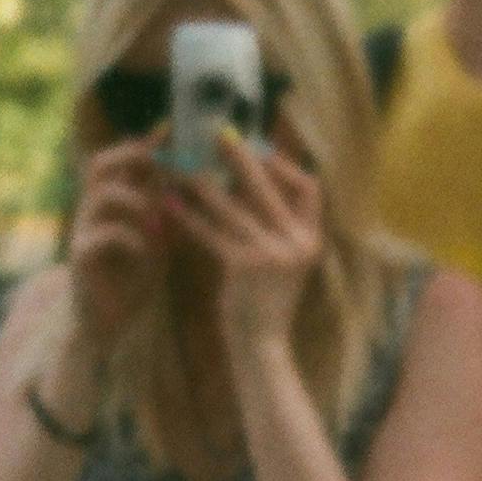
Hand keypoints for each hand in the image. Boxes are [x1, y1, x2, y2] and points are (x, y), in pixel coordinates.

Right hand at [67, 138, 170, 352]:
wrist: (107, 321)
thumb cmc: (135, 276)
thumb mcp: (158, 237)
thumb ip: (166, 208)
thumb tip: (190, 173)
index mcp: (113, 201)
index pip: (122, 159)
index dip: (144, 142)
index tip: (170, 128)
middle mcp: (94, 210)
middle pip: (100, 165)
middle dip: (130, 157)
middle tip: (159, 165)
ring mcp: (84, 231)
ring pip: (102, 195)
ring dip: (136, 201)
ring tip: (158, 222)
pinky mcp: (80, 258)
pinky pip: (100, 236)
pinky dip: (129, 239)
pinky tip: (145, 253)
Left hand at [164, 131, 323, 352]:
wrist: (262, 346)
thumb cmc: (265, 302)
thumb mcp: (283, 263)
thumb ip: (274, 228)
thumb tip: (242, 185)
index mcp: (311, 239)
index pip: (310, 188)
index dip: (286, 166)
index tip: (261, 150)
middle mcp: (297, 243)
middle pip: (267, 187)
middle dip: (241, 157)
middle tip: (218, 134)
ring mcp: (272, 254)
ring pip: (233, 207)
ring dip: (205, 184)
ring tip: (182, 168)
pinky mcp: (244, 266)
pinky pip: (212, 232)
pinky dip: (189, 216)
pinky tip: (170, 203)